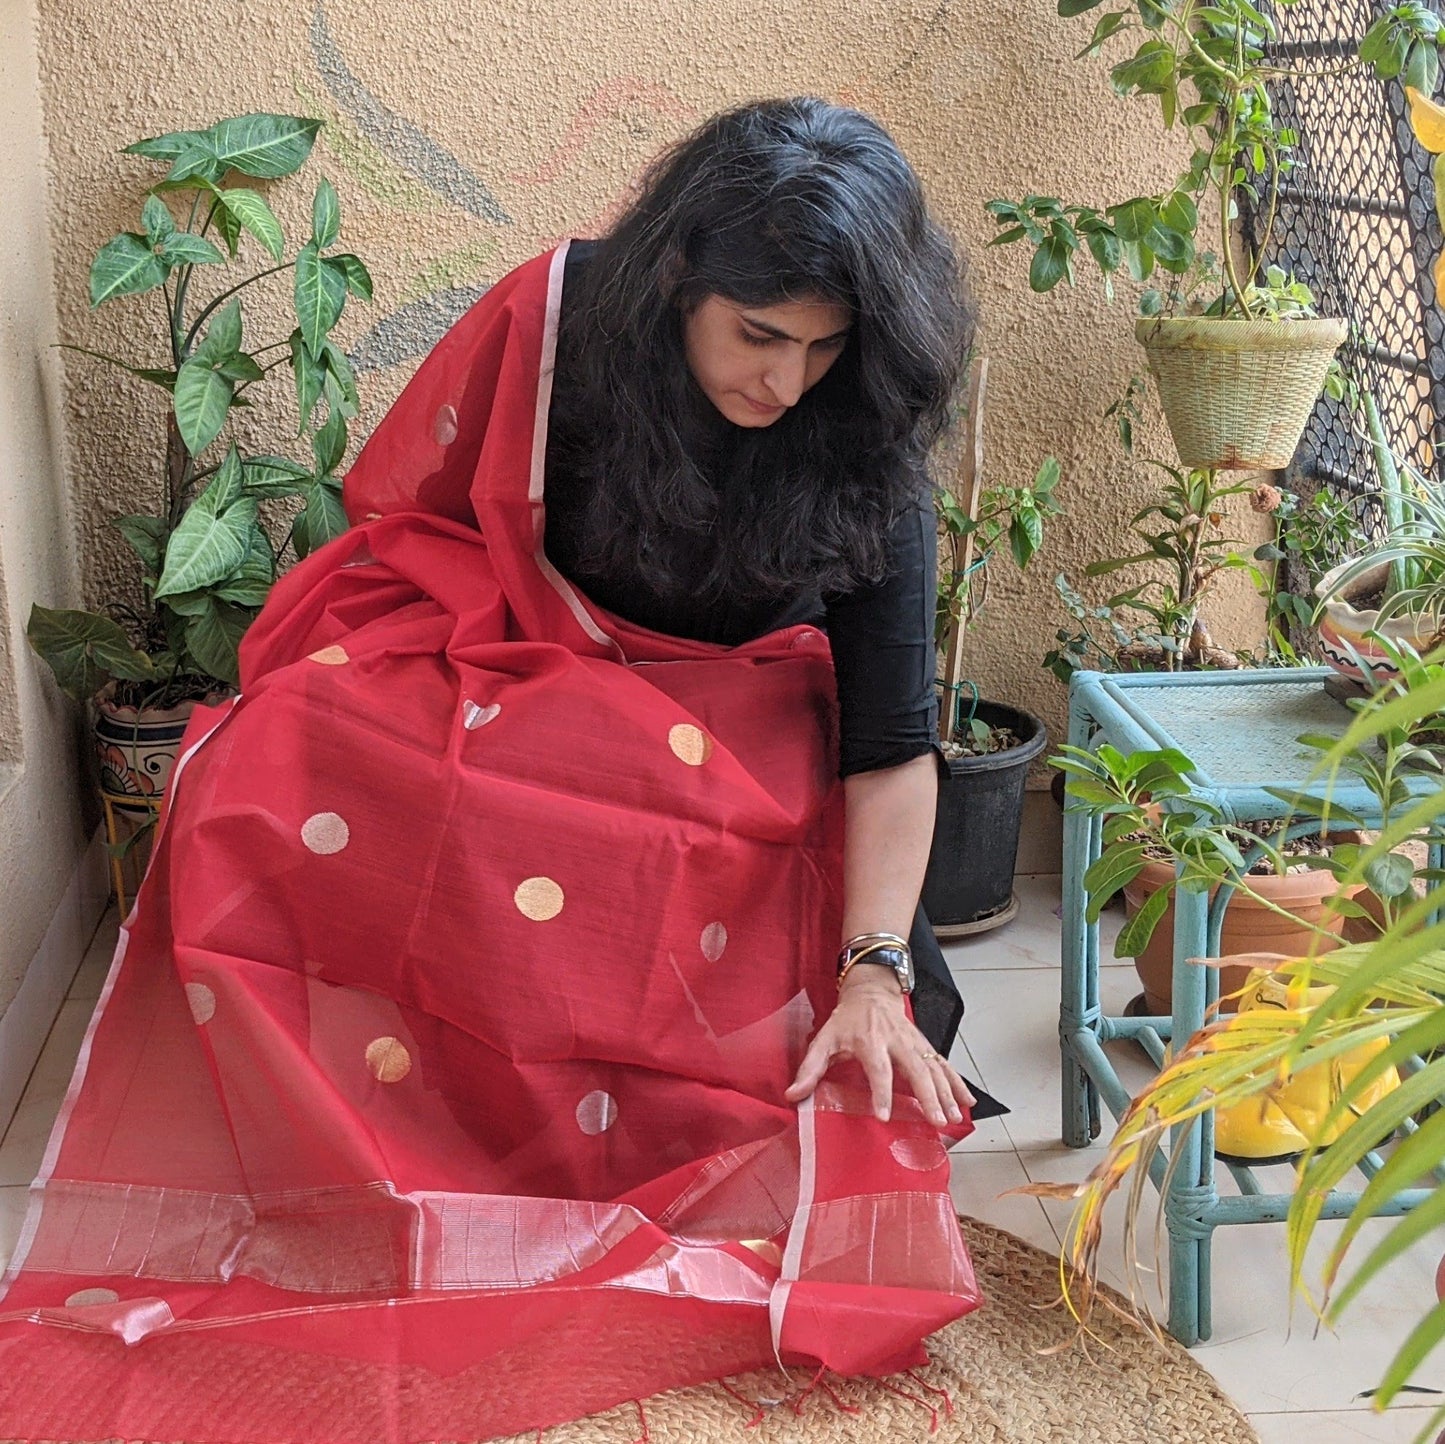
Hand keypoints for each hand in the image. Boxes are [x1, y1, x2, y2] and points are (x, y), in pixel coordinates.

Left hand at [784, 967, 975, 1125]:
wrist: (870, 991)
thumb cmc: (845, 1021)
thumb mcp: (823, 1039)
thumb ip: (809, 1068)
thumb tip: (792, 1095)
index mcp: (869, 1040)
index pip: (878, 1069)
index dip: (881, 1092)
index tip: (884, 1116)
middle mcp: (896, 1041)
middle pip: (916, 1068)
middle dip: (928, 1095)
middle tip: (935, 1120)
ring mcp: (914, 1042)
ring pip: (934, 1067)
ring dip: (946, 1092)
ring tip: (953, 1118)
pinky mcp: (924, 1044)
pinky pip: (943, 1064)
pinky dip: (957, 1083)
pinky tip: (967, 1102)